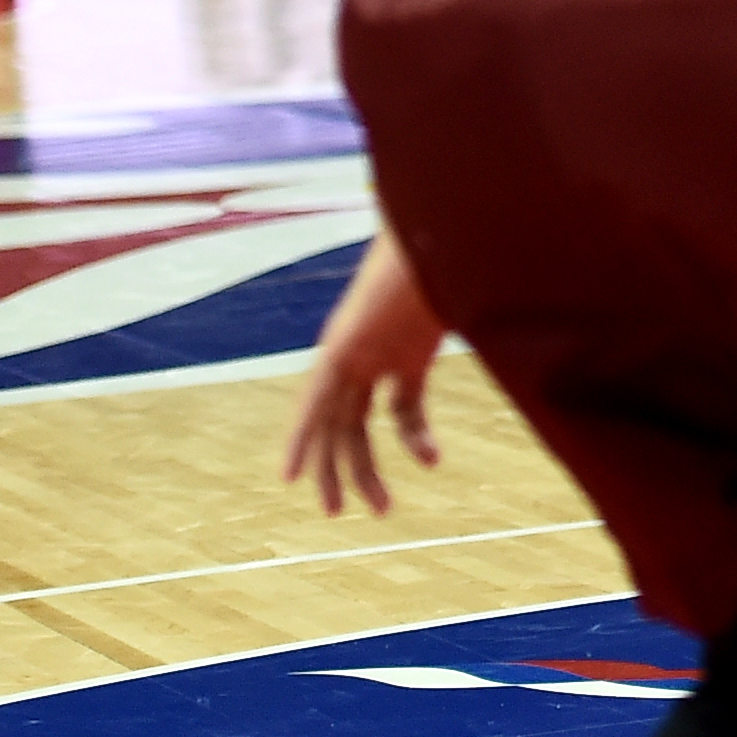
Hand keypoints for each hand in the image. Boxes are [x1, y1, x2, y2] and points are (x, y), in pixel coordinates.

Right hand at [283, 228, 443, 515]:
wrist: (449, 225)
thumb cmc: (431, 248)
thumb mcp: (423, 275)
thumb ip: (424, 295)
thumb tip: (440, 302)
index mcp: (350, 338)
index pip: (315, 396)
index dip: (302, 436)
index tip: (287, 476)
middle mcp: (356, 351)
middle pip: (336, 421)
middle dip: (334, 468)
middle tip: (337, 512)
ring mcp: (381, 355)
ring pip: (362, 423)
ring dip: (366, 465)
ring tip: (381, 508)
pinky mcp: (410, 357)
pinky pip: (400, 406)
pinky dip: (411, 435)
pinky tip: (430, 458)